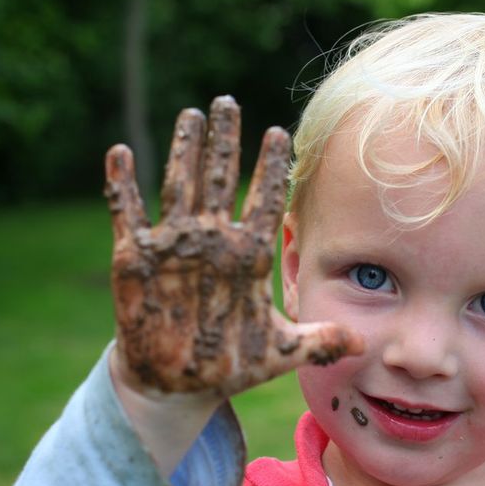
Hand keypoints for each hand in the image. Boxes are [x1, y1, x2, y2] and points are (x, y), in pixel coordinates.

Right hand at [105, 96, 361, 395]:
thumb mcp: (281, 353)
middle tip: (228, 101)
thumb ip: (321, 342)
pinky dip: (121, 186)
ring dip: (183, 151)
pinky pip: (126, 215)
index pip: (263, 202)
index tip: (278, 133)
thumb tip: (364, 345)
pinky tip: (120, 153)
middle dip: (225, 142)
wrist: (178, 384)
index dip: (270, 169)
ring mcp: (174, 247)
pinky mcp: (136, 260)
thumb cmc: (232, 363)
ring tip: (191, 115)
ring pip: (179, 187)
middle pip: (220, 181)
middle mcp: (212, 242)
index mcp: (247, 257)